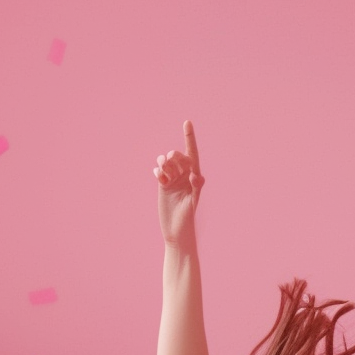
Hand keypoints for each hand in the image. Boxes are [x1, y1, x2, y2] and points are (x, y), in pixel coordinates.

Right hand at [155, 120, 204, 245]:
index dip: (189, 138)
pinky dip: (158, 171)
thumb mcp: (193, 204)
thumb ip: (196, 189)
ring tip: (162, 171)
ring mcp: (173, 180)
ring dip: (163, 162)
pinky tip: (159, 177)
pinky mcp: (163, 185)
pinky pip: (159, 171)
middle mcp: (184, 176)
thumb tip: (197, 175)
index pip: (192, 154)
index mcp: (194, 177)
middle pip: (178, 157)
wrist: (176, 231)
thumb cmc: (187, 219)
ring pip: (167, 162)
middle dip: (173, 155)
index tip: (187, 122)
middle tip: (170, 160)